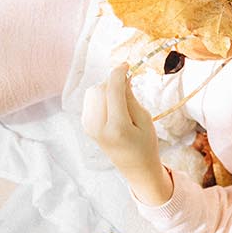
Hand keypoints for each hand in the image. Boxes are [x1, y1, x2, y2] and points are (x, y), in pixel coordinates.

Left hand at [81, 65, 172, 204]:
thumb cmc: (145, 144)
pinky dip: (101, 97)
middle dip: (112, 82)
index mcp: (117, 127)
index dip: (118, 74)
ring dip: (106, 89)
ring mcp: (89, 127)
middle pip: (100, 89)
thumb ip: (131, 98)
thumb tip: (121, 78)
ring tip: (121, 100)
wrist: (135, 167)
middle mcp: (98, 127)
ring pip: (92, 93)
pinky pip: (91, 100)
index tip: (126, 65)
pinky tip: (113, 107)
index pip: (112, 91)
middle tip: (128, 86)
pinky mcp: (86, 125)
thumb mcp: (145, 120)